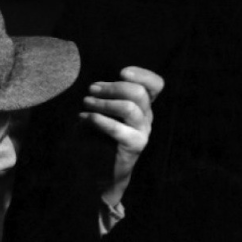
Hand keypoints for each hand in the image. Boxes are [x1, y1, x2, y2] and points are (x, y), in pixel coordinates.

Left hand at [80, 66, 163, 205]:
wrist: (106, 170)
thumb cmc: (104, 135)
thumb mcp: (111, 112)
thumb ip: (111, 97)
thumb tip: (96, 84)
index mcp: (144, 106)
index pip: (156, 85)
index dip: (143, 75)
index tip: (122, 72)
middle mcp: (147, 117)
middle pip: (138, 92)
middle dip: (113, 87)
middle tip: (91, 89)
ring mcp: (143, 131)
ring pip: (129, 108)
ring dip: (103, 103)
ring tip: (86, 103)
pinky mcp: (135, 145)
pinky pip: (118, 129)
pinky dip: (99, 120)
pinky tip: (85, 118)